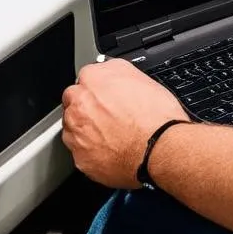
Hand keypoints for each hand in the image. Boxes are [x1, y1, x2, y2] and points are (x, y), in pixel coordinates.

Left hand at [61, 59, 187, 188]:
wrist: (160, 149)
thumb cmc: (156, 117)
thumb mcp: (142, 78)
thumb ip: (118, 74)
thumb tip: (114, 77)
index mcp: (94, 80)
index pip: (86, 77)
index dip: (99, 87)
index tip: (106, 94)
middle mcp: (79, 105)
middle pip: (73, 102)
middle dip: (86, 107)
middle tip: (109, 115)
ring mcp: (76, 133)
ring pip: (72, 128)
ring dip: (86, 130)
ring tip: (112, 134)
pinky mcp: (80, 159)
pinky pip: (80, 152)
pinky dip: (92, 151)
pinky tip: (111, 150)